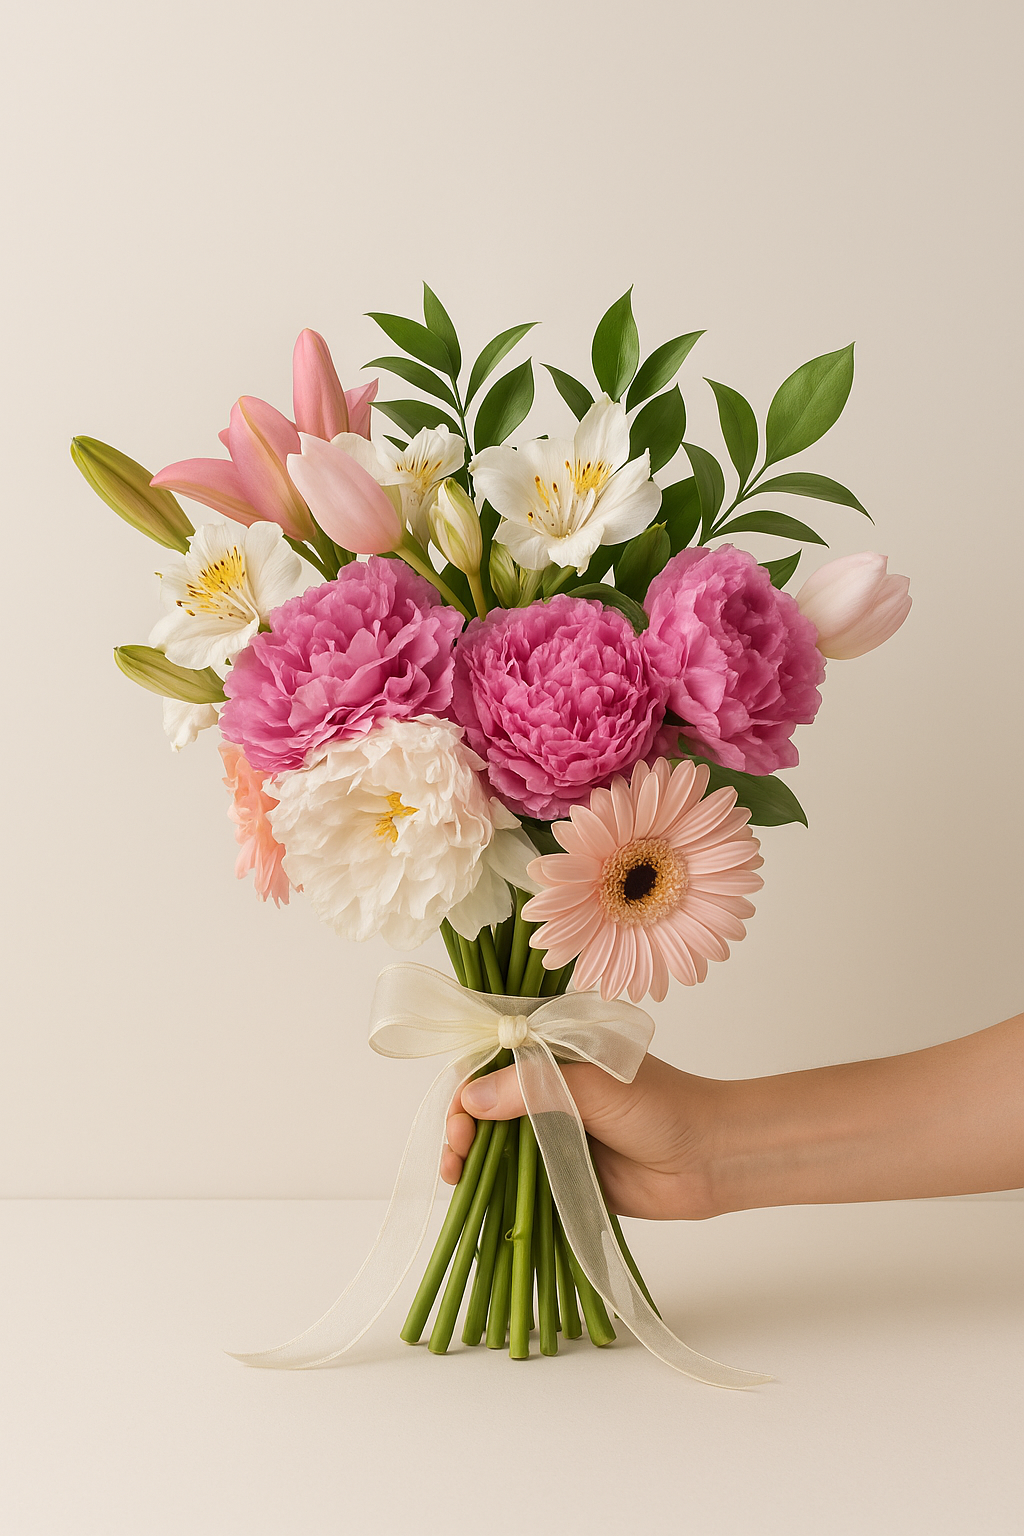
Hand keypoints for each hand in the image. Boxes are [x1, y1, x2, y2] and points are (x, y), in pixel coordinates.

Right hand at [442, 1053, 723, 1220]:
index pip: (490, 1058)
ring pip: (493, 1139)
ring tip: (456, 1176)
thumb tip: (469, 1101)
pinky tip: (472, 1194)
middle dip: (459, 1125)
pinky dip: (489, 1183)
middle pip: (483, 1101)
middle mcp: (548, 1085)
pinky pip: (514, 1174)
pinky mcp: (561, 1169)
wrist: (710, 1159)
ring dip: (468, 1156)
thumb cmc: (662, 1107)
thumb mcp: (592, 1086)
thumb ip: (532, 1088)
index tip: (458, 1117)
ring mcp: (553, 1128)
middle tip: (457, 1152)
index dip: (465, 1085)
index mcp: (554, 1050)